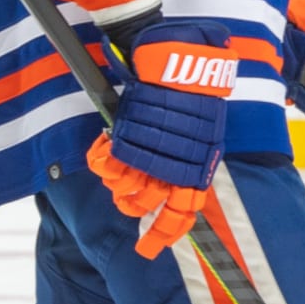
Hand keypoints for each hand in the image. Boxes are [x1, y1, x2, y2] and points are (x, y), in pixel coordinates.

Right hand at [88, 17, 238, 258]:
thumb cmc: (186, 94)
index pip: (184, 208)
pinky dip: (103, 159)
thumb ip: (182, 159)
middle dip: (130, 201)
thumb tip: (168, 190)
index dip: (165, 232)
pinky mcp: (137, 130)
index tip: (147, 250)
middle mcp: (182, 159)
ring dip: (116, 180)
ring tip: (116, 165)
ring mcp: (158, 146)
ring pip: (127, 184)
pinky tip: (104, 148)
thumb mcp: (195, 130)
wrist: (181, 54)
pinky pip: (112, 160)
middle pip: (147, 201)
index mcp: (201, 161)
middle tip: (124, 191)